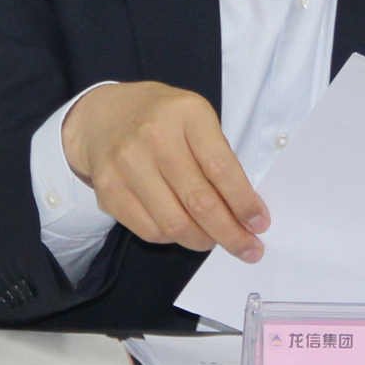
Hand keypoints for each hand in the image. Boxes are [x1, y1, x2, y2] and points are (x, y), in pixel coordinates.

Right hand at [61, 81, 268, 260]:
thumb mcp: (197, 119)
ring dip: (202, 240)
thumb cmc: (163, 118)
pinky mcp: (108, 189)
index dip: (243, 203)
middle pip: (199, 201)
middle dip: (230, 234)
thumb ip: (218, 157)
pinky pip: (149, 230)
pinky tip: (182, 230)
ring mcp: (127, 164)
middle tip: (249, 250)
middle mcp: (155, 137)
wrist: (104, 114)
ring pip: (174, 223)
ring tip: (213, 239)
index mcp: (187, 114)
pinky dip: (172, 239)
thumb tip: (243, 212)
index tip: (260, 224)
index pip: (221, 168)